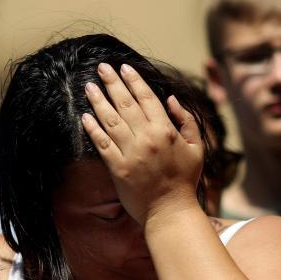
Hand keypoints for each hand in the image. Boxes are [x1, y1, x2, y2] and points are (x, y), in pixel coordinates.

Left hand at [81, 63, 202, 224]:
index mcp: (166, 130)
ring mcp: (130, 154)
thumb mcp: (196, 147)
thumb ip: (185, 120)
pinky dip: (92, 129)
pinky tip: (84, 116)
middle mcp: (146, 138)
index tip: (123, 68)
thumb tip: (170, 98)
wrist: (171, 212)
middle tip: (101, 68)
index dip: (134, 80)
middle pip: (125, 104)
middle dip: (112, 83)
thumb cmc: (186, 180)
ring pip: (110, 120)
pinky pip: (102, 144)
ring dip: (98, 101)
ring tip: (89, 86)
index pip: (146, 98)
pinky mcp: (117, 169)